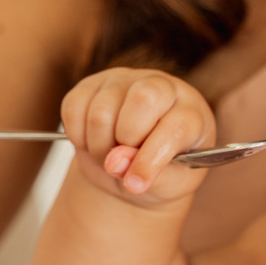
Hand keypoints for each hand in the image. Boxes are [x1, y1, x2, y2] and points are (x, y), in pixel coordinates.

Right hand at [61, 67, 215, 205]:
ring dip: (99, 146)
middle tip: (125, 161)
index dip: (152, 158)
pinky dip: (77, 136)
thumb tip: (114, 162)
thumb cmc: (161, 173)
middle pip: (143, 99)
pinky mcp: (92, 84)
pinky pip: (73, 107)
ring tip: (109, 157)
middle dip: (127, 140)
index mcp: (191, 112)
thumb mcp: (168, 184)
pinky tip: (92, 143)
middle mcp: (162, 86)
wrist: (133, 168)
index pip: (176, 126)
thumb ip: (150, 176)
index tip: (136, 184)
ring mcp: (125, 80)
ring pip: (102, 109)